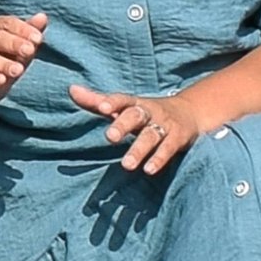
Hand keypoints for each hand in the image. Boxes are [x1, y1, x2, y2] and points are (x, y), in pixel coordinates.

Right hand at [0, 12, 48, 105]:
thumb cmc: (7, 55)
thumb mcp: (21, 43)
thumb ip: (30, 31)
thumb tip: (43, 17)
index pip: (7, 24)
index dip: (23, 29)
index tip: (38, 38)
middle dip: (13, 44)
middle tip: (29, 50)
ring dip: (4, 64)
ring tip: (18, 70)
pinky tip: (1, 80)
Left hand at [69, 84, 200, 175]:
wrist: (189, 112)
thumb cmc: (145, 112)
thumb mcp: (123, 106)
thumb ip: (96, 101)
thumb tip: (71, 90)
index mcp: (134, 103)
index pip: (122, 99)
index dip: (113, 102)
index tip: (102, 106)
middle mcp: (150, 111)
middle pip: (136, 115)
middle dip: (124, 125)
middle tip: (109, 137)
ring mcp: (165, 124)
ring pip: (152, 136)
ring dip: (139, 150)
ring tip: (126, 165)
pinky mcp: (178, 138)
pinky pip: (169, 148)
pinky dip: (160, 159)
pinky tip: (149, 170)